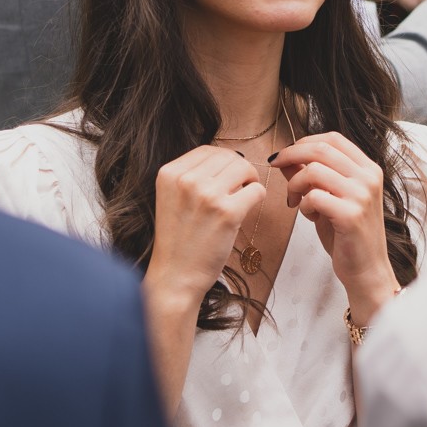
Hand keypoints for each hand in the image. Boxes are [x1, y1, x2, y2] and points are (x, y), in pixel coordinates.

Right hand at [143, 147, 264, 405]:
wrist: (175, 277)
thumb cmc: (178, 241)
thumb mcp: (172, 198)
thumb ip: (192, 176)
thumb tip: (228, 158)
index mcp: (169, 173)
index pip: (208, 150)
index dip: (224, 161)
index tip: (228, 178)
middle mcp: (186, 180)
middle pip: (229, 156)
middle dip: (240, 171)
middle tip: (240, 190)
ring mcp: (207, 195)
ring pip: (245, 168)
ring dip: (249, 182)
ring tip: (242, 200)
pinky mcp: (227, 212)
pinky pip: (256, 190)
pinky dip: (257, 198)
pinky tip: (246, 211)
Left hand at [271, 132, 397, 323]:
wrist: (366, 270)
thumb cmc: (347, 234)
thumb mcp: (329, 198)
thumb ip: (311, 176)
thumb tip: (285, 158)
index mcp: (368, 169)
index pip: (333, 139)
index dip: (304, 142)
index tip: (284, 154)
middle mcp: (368, 178)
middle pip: (322, 149)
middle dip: (291, 154)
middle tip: (275, 165)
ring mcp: (362, 195)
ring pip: (314, 170)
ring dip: (295, 184)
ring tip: (294, 201)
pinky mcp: (351, 215)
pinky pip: (314, 197)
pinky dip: (303, 204)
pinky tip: (307, 215)